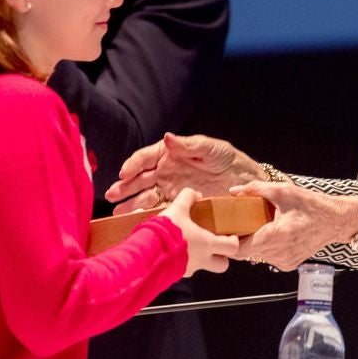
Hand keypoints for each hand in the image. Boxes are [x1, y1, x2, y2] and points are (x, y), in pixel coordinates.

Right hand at [105, 132, 260, 212]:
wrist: (245, 182)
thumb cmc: (228, 159)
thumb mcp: (210, 149)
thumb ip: (188, 145)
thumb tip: (167, 138)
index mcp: (170, 154)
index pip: (145, 158)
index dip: (133, 165)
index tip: (124, 173)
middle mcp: (166, 172)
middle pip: (140, 179)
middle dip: (125, 187)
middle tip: (112, 195)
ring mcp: (171, 190)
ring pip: (145, 197)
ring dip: (131, 203)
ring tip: (118, 211)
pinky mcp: (179, 207)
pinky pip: (160, 211)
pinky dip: (147, 216)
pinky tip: (136, 221)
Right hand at [160, 188, 239, 276]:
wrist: (147, 253)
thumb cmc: (167, 231)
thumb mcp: (177, 208)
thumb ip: (188, 197)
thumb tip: (195, 195)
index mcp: (207, 244)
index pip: (233, 248)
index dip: (234, 241)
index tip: (229, 235)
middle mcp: (202, 260)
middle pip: (223, 265)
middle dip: (221, 257)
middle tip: (214, 245)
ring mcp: (189, 269)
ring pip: (203, 267)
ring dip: (200, 258)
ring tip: (189, 245)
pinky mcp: (176, 274)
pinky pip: (185, 269)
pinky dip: (184, 261)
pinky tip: (174, 250)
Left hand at [231, 182, 357, 271]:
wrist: (336, 221)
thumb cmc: (312, 206)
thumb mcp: (283, 191)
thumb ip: (256, 189)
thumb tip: (234, 192)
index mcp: (276, 237)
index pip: (239, 249)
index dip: (229, 240)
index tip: (226, 228)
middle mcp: (278, 254)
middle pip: (246, 252)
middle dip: (240, 239)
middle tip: (238, 223)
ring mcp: (283, 262)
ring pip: (256, 255)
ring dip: (253, 242)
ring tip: (257, 225)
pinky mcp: (288, 265)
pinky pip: (268, 257)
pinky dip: (265, 246)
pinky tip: (272, 232)